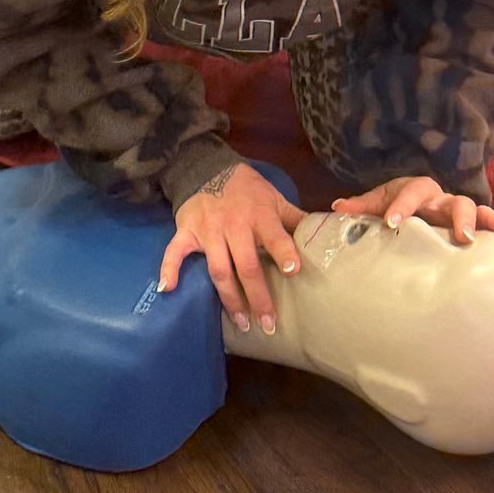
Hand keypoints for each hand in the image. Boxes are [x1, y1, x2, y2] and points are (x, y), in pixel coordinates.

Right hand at [159, 161, 303, 334]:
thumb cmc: (247, 190)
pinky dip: (169, 269)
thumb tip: (326, 234)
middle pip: (246, 266)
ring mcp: (208, 230)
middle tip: (268, 324)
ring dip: (229, 299)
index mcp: (259, 215)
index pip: (274, 236)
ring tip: (241, 323)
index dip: (284, 253)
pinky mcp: (186, 232)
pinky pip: (175, 252)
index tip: (293, 272)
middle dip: (258, 296)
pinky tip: (168, 289)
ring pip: (219, 269)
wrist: (208, 168)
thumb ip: (295, 219)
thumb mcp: (274, 199)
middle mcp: (233, 225)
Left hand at [331, 176, 493, 247]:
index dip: (402, 205)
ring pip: (480, 213)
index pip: (411, 192)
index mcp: (418, 190)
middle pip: (457, 201)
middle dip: (461, 216)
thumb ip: (360, 207)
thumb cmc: (393, 206)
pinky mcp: (474, 229)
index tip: (390, 223)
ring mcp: (460, 215)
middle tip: (461, 236)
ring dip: (492, 222)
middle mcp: (443, 201)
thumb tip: (336, 209)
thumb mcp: (376, 203)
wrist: (412, 204)